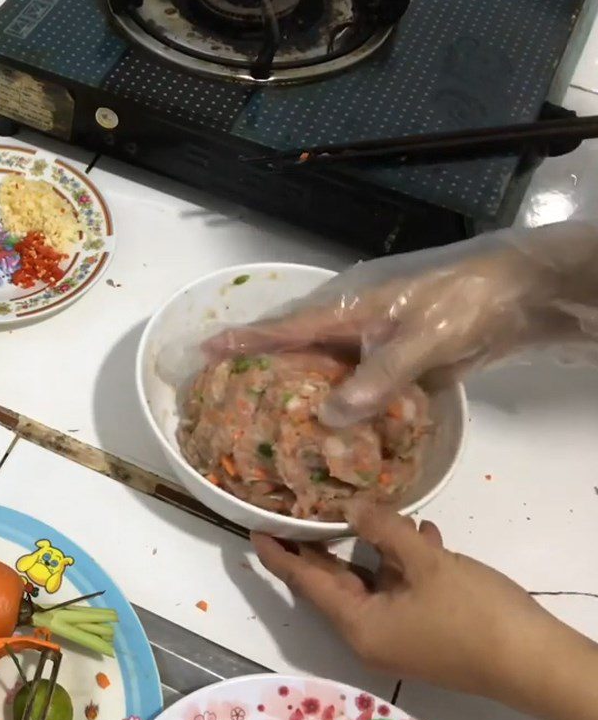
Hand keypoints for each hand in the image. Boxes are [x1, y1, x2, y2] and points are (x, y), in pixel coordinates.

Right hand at [206, 222, 597, 426]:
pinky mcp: (393, 356)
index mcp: (349, 309)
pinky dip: (338, 399)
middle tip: (226, 390)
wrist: (514, 294)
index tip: (205, 350)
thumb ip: (377, 378)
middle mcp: (352, 323)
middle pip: (296, 344)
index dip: (244, 339)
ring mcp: (372, 339)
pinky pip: (355, 380)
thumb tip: (329, 416)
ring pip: (324, 364)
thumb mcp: (422, 341)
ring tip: (267, 415)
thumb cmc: (464, 304)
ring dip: (299, 385)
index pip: (285, 327)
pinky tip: (331, 425)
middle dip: (260, 363)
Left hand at [253, 501, 597, 719]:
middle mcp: (370, 632)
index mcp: (358, 624)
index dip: (279, 556)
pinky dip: (403, 558)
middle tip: (299, 503)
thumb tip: (351, 506)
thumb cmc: (472, 613)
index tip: (254, 530)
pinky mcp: (424, 626)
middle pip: (334, 580)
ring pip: (371, 578)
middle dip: (320, 542)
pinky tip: (420, 530)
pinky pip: (401, 585)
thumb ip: (383, 530)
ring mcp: (398, 631)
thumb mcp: (424, 563)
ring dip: (372, 543)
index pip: (305, 583)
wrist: (535, 662)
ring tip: (363, 504)